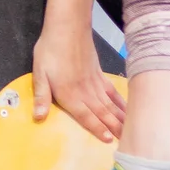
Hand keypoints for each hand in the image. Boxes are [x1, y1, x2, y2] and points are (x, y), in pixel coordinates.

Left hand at [32, 18, 124, 141]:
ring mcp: (95, 83)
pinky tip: (127, 109)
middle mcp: (86, 92)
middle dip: (114, 128)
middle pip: (102, 113)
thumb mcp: (39, 73)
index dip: (97, 128)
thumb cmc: (50, 51)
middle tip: (128, 141)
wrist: (67, 28)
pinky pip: (113, 92)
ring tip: (131, 130)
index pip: (86, 116)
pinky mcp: (100, 75)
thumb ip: (41, 96)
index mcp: (70, 94)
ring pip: (110, 105)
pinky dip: (121, 102)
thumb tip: (38, 117)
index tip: (110, 141)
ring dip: (120, 118)